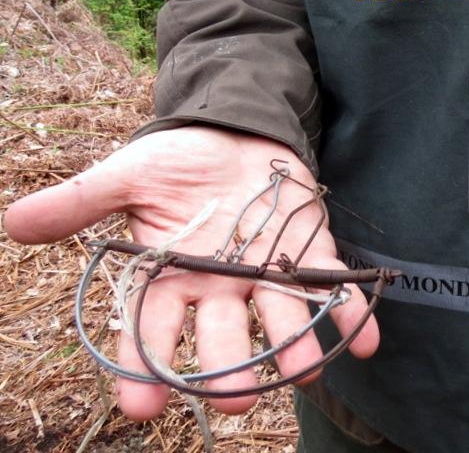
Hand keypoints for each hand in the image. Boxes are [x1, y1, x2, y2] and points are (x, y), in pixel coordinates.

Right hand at [3, 126, 377, 419]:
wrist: (231, 129)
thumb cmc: (176, 160)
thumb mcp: (126, 175)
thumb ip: (80, 202)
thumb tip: (13, 223)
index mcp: (168, 278)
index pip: (148, 333)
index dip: (142, 369)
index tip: (141, 407)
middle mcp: (217, 288)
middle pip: (220, 336)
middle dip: (229, 368)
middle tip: (239, 399)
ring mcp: (265, 272)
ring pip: (278, 317)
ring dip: (294, 344)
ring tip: (307, 370)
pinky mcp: (308, 249)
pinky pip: (329, 284)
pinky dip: (346, 310)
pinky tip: (365, 339)